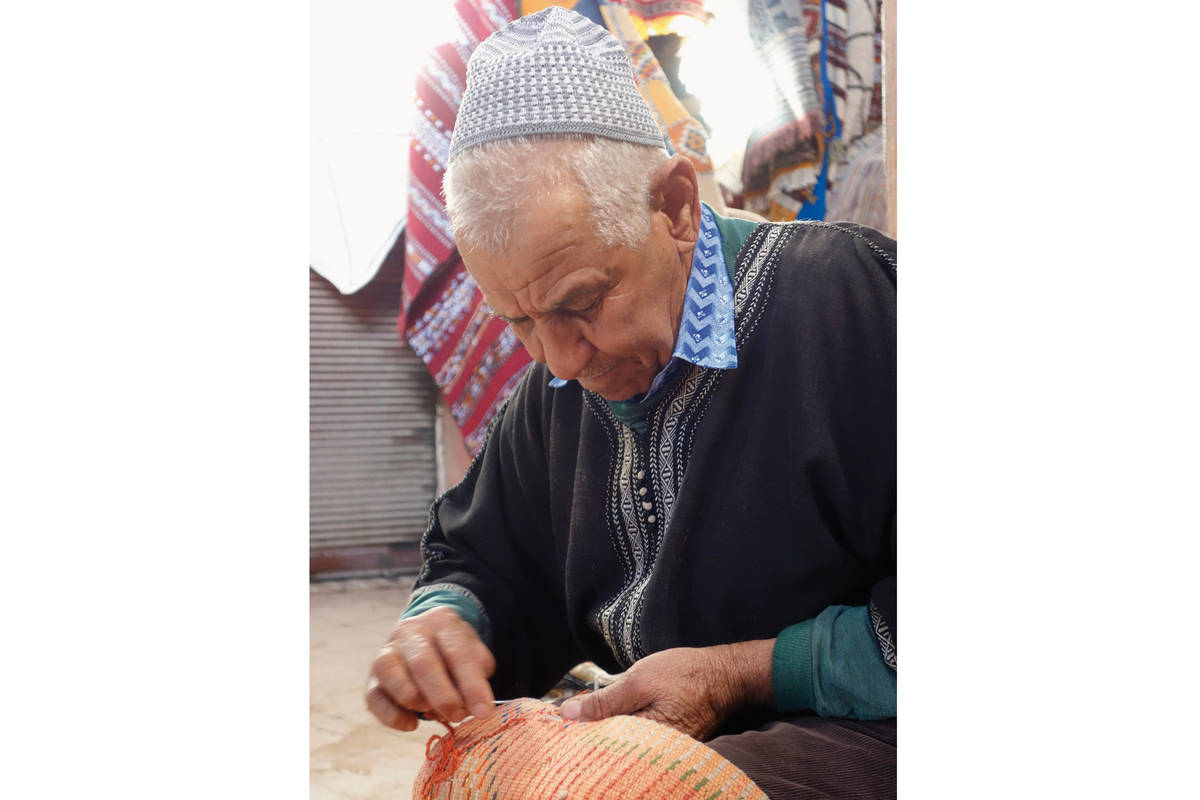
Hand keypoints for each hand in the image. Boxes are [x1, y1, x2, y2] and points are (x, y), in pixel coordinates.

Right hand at [365, 606, 496, 731]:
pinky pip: (374, 698)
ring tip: (434, 714)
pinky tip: (412, 723)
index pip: (457, 652)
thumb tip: (476, 704)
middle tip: (458, 716)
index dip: (472, 684)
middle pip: (423, 662)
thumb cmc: (454, 650)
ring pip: (391, 673)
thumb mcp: (474, 652)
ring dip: (414, 699)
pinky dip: (392, 716)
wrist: (425, 637)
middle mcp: (410, 632)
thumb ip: (478, 673)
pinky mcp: (373, 677)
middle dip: (443, 696)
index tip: (484, 711)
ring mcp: (387, 652)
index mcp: (441, 622)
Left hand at [559, 640, 774, 738]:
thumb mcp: (639, 680)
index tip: (553, 726)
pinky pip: (634, 742)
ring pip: (620, 747)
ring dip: (601, 735)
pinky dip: (619, 732)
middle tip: (562, 724)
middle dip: (585, 738)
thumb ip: (604, 701)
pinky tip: (605, 723)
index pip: (599, 746)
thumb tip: (567, 713)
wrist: (723, 675)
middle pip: (608, 751)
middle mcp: (654, 754)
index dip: (575, 736)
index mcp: (646, 740)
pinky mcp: (664, 744)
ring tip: (579, 723)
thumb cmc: (685, 674)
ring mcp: (660, 751)